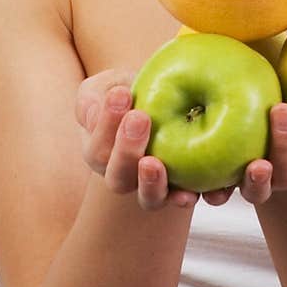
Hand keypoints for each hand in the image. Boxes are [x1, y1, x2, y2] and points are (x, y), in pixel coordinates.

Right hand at [75, 69, 198, 210]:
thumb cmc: (130, 92)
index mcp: (102, 154)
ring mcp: (154, 187)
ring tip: (155, 163)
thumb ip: (94, 99)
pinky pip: (186, 198)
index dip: (107, 124)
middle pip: (119, 178)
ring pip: (149, 199)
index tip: (121, 94)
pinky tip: (194, 191)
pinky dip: (189, 196)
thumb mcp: (107, 87)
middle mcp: (125, 177)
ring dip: (151, 184)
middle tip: (139, 118)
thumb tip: (93, 116)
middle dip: (126, 150)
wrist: (168, 96)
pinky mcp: (184, 188)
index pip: (98, 149)